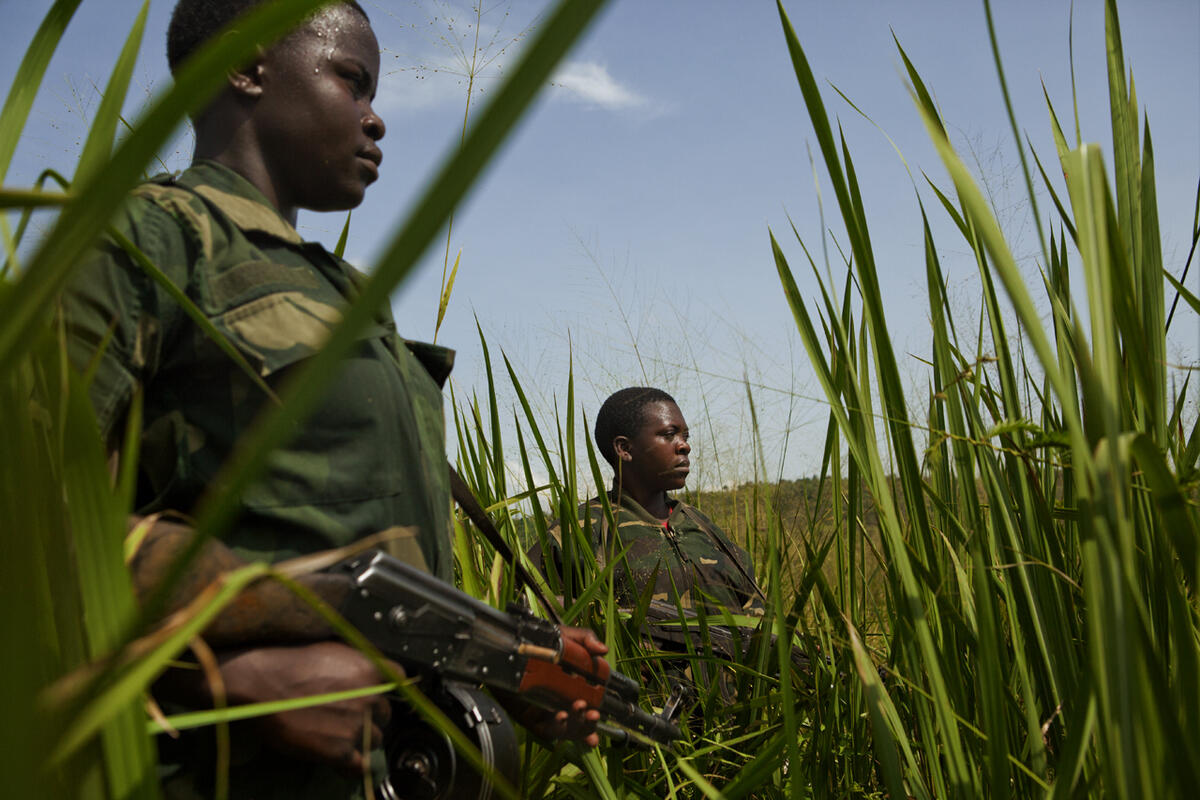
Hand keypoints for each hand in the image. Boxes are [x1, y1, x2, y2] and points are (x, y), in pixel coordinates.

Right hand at [215, 641, 396, 773]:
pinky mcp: (340, 751)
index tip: (379, 695)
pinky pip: (360, 765)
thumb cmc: (291, 664)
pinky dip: (355, 765)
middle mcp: (370, 698)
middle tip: (348, 717)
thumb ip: (358, 664)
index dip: (386, 688)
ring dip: (363, 739)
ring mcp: (357, 726)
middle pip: (385, 713)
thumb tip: (369, 671)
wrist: (263, 684)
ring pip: (375, 739)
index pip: (399, 679)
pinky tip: (346, 762)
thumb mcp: (334, 650)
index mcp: (370, 670)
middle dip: (371, 716)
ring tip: (339, 736)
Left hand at [499, 626, 608, 746]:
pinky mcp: (530, 719)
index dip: (594, 719)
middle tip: (593, 713)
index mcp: (572, 692)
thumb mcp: (565, 638)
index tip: (599, 714)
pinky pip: (545, 729)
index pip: (588, 711)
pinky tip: (560, 715)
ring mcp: (545, 714)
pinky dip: (555, 726)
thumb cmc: (539, 645)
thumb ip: (585, 640)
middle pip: (578, 726)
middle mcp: (560, 706)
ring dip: (575, 726)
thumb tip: (603, 650)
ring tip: (579, 709)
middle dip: (587, 724)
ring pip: (564, 731)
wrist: (510, 648)